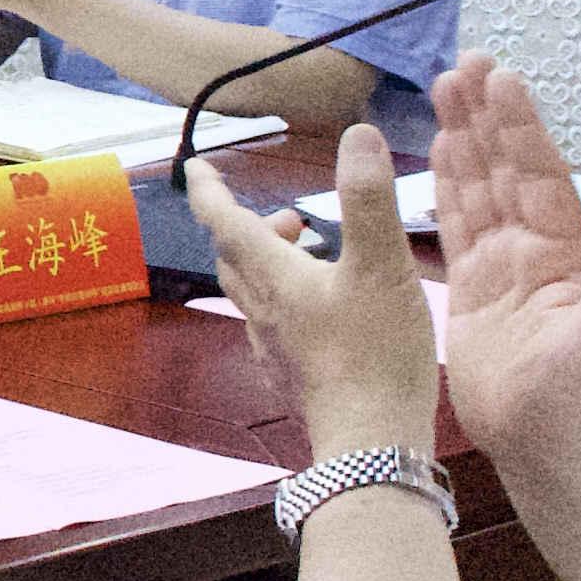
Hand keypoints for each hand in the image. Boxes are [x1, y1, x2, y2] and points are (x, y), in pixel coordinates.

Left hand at [183, 128, 445, 465]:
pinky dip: (289, 303)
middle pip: (235, 259)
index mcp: (275, 278)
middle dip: (250, 228)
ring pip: (253, 295)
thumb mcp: (383, 267)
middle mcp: (263, 312)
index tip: (198, 166)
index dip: (210, 190)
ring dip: (271, 265)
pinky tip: (325, 312)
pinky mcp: (293, 378)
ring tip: (314, 255)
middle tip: (292, 218)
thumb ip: (369, 200)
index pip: (225, 223)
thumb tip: (359, 135)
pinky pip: (274, 328)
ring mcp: (274, 349)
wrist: (371, 445)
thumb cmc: (376, 355)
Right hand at [420, 62, 580, 473]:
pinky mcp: (472, 289)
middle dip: (486, 117)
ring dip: (463, 140)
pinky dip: (446, 187)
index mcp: (569, 254)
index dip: (520, 126)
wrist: (552, 450)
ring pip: (478, 188)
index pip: (541, 175)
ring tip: (446, 90)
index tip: (502, 78)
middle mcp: (536, 250)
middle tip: (466, 64)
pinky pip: (456, 227)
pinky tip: (436, 152)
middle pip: (506, 168)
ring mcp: (503, 267)